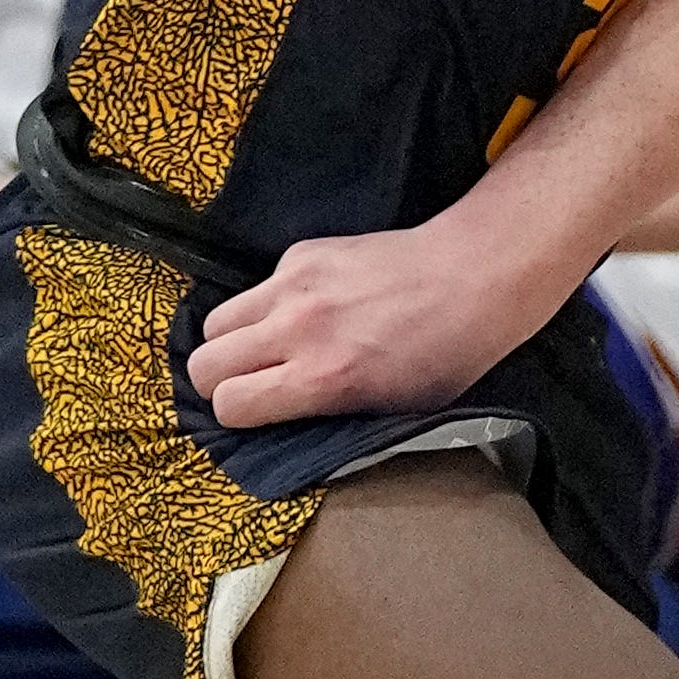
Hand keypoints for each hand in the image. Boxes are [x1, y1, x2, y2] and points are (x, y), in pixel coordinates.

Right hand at [186, 218, 531, 427]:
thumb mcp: (395, 409)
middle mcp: (298, 329)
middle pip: (203, 363)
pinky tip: (312, 311)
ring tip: (270, 349)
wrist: (476, 276)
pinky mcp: (301, 253)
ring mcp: (294, 285)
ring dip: (233, 342)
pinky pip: (257, 289)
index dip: (238, 416)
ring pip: (215, 322)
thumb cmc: (448, 353)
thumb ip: (328, 418)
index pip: (229, 405)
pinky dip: (269, 306)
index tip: (257, 413)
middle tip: (250, 385)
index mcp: (322, 378)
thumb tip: (277, 425)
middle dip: (220, 382)